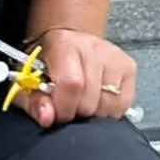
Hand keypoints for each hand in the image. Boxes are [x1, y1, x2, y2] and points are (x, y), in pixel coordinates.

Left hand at [18, 28, 136, 128]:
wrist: (69, 40)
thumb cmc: (47, 62)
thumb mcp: (30, 79)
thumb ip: (33, 101)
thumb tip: (47, 118)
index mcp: (63, 44)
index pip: (71, 83)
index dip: (64, 106)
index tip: (57, 114)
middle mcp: (92, 46)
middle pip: (90, 97)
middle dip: (77, 112)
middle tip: (69, 109)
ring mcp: (114, 56)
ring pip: (110, 102)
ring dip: (95, 113)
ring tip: (83, 104)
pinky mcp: (129, 66)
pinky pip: (124, 102)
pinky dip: (110, 110)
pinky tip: (98, 102)